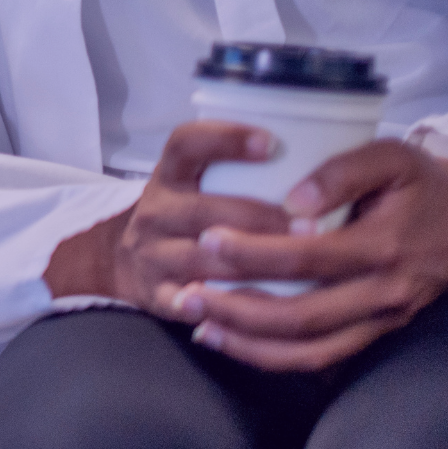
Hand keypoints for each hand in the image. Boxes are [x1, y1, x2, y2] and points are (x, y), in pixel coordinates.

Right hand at [42, 121, 289, 305]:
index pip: (185, 144)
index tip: (271, 142)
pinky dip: (212, 307)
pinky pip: (185, 304)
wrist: (126, 258)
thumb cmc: (187, 213)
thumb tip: (320, 140)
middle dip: (260, 217)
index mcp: (169, 176)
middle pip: (203, 210)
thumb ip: (238, 169)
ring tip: (298, 268)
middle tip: (313, 224)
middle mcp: (156, 211)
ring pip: (200, 258)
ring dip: (250, 263)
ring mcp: (153, 254)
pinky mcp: (157, 294)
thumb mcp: (195, 181)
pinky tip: (244, 309)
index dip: (225, 139)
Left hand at [171, 141, 447, 370]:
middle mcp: (384, 291)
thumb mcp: (392, 156)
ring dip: (250, 343)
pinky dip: (276, 358)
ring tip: (199, 326)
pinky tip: (234, 342)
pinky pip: (323, 358)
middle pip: (302, 314)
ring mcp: (382, 319)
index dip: (255, 253)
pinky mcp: (377, 332)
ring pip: (310, 349)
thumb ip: (341, 171)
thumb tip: (292, 199)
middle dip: (238, 308)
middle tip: (187, 292)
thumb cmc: (426, 182)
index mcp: (384, 246)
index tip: (208, 239)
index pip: (309, 258)